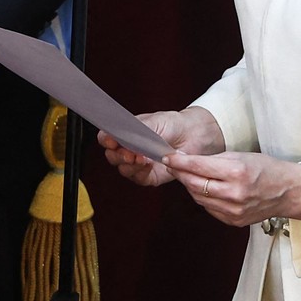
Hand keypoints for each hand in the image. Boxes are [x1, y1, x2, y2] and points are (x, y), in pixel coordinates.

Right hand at [97, 106, 224, 187]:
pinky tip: (148, 165)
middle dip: (118, 155)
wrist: (194, 135)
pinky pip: (139, 178)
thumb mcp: (154, 121)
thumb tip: (123, 137)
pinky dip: (140, 173)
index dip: (106, 139)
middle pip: (112, 157)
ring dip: (129, 165)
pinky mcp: (149, 177)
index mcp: (125, 134)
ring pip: (124, 169)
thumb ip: (137, 130)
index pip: (106, 138)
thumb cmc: (173, 124)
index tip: (111, 140)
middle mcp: (129, 150)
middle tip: (128, 153)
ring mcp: (138, 164)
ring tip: (140, 158)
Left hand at [164, 150, 300, 228]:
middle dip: (181, 174)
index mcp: (236, 172)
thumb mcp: (242, 155)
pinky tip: (202, 189)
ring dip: (190, 186)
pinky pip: (209, 208)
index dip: (180, 162)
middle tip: (172, 165)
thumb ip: (215, 159)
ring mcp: (233, 210)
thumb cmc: (266, 169)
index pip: (199, 167)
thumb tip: (189, 160)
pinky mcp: (233, 221)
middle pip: (196, 184)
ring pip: (200, 198)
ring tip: (186, 175)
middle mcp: (234, 193)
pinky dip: (203, 198)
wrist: (288, 192)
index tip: (168, 157)